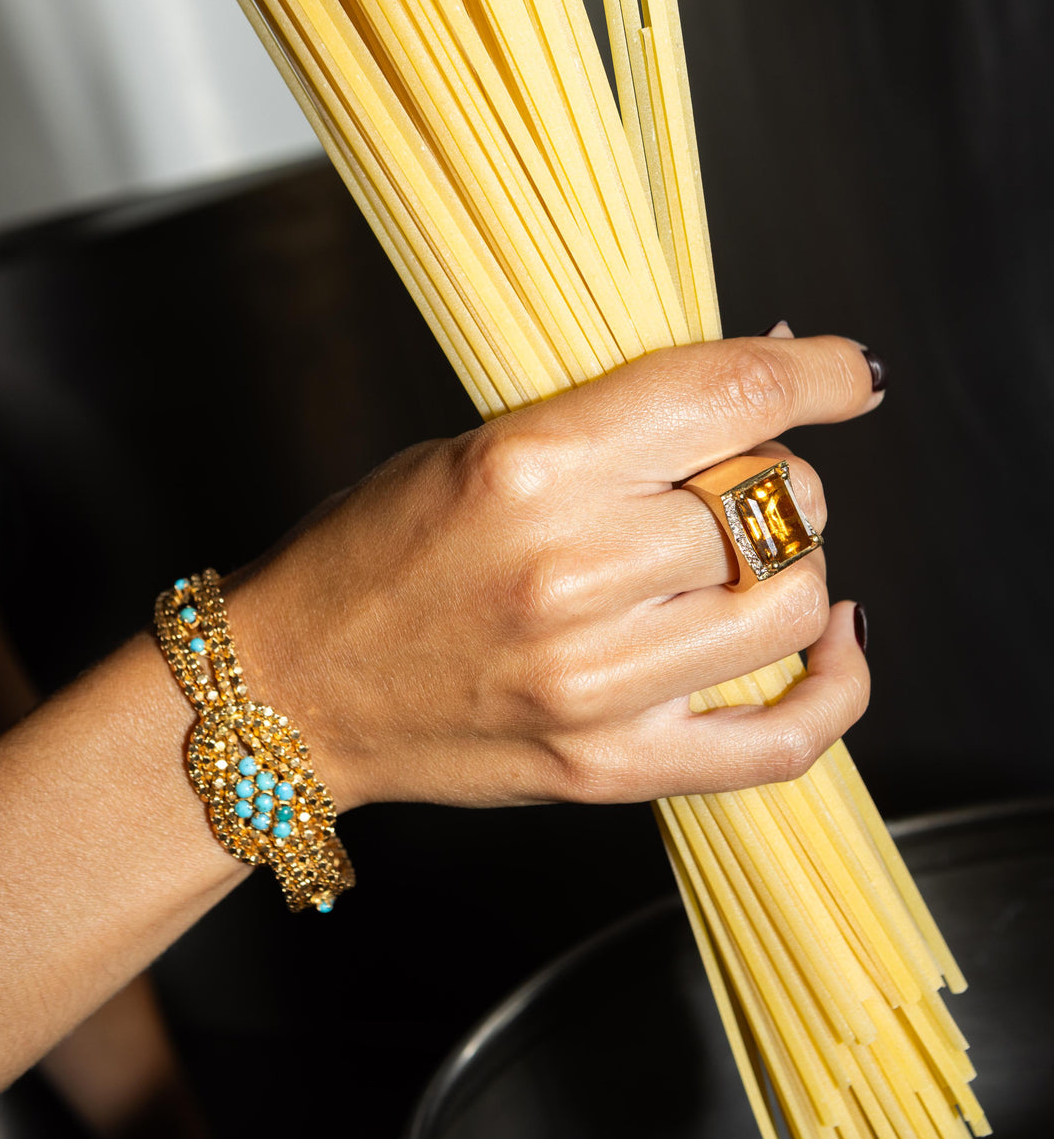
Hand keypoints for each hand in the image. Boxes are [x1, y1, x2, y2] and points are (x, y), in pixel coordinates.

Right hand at [230, 334, 881, 810]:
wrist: (290, 690)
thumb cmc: (369, 555)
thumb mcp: (475, 447)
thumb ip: (614, 424)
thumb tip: (760, 391)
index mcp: (530, 469)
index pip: (729, 395)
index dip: (819, 374)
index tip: (847, 373)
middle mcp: (572, 574)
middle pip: (773, 500)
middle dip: (777, 476)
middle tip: (735, 481)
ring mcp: (597, 683)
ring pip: (796, 604)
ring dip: (795, 566)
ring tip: (747, 559)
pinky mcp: (612, 765)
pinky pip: (784, 740)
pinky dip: (837, 687)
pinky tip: (832, 643)